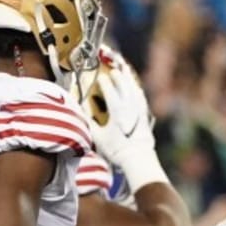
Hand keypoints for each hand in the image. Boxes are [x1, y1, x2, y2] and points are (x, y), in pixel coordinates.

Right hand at [83, 48, 165, 191]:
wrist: (138, 159)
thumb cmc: (117, 150)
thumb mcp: (97, 136)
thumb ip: (88, 120)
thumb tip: (80, 107)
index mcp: (117, 110)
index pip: (110, 90)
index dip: (104, 82)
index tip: (100, 77)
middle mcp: (130, 107)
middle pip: (124, 84)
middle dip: (117, 74)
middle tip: (112, 66)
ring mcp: (139, 110)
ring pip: (134, 89)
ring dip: (128, 78)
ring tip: (124, 68)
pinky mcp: (145, 116)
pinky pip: (141, 98)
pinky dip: (137, 90)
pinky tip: (135, 87)